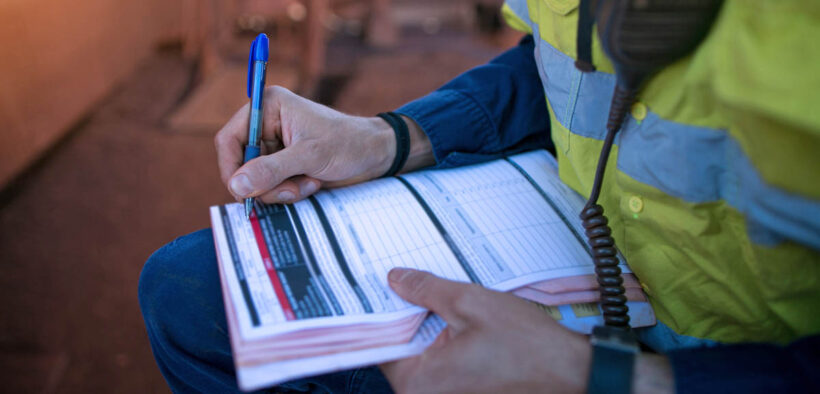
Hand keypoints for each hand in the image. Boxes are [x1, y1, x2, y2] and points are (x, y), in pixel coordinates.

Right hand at [215, 86, 402, 202]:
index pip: (229, 138)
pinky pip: (271, 187)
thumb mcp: (310, 156)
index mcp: (268, 107)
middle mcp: (267, 125)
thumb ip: (271, 170)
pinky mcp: (284, 165)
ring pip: (256, 181)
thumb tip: (236, 185)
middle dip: (265, 183)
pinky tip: (311, 184)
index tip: (242, 191)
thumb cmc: (348, 144)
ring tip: (309, 183)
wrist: (376, 156)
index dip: (231, 167)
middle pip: (241, 164)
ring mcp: (275, 147)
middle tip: (290, 189)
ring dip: (281, 190)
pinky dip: (289, 192)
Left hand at [381, 268, 674, 393]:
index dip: (386, 312)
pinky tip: (465, 331)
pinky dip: (448, 350)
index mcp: (419, 384)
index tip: (387, 289)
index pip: (382, 344)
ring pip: (424, 362)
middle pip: (402, 353)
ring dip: (431, 335)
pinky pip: (443, 372)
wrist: (575, 376)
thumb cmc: (528, 347)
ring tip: (451, 310)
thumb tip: (395, 280)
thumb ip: (427, 290)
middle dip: (412, 321)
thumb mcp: (472, 303)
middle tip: (421, 290)